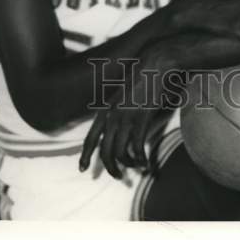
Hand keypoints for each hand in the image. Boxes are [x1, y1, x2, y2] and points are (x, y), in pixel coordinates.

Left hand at [79, 56, 163, 178]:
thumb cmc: (142, 77)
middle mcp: (113, 114)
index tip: (82, 169)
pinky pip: (137, 147)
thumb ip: (116, 109)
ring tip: (137, 168)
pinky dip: (141, 159)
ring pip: (120, 152)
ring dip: (128, 164)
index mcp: (106, 108)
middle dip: (110, 167)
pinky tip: (147, 163)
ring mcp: (127, 117)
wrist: (156, 63)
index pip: (91, 137)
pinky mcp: (142, 118)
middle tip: (118, 176)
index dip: (85, 154)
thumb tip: (114, 126)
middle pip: (105, 150)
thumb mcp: (122, 94)